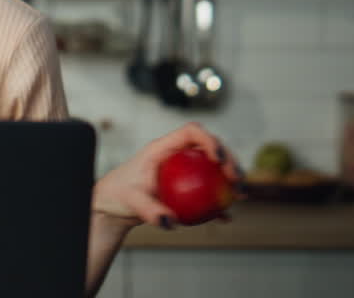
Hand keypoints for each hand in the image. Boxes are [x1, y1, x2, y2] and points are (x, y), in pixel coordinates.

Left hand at [92, 121, 242, 228]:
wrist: (111, 205)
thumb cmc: (117, 195)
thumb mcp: (130, 201)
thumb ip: (149, 210)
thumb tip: (170, 221)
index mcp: (162, 148)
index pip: (191, 132)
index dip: (209, 140)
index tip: (219, 160)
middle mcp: (175, 155)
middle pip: (209, 147)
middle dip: (229, 158)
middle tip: (238, 180)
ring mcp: (182, 170)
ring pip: (212, 168)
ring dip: (230, 179)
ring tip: (242, 195)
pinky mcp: (184, 187)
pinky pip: (205, 191)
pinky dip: (217, 202)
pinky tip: (226, 218)